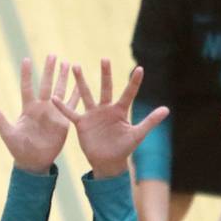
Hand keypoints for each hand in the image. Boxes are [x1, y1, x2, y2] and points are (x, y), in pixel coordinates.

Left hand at [0, 55, 76, 173]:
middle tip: (53, 55)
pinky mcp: (63, 121)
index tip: (27, 59)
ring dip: (64, 78)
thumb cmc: (18, 148)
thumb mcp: (7, 133)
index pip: (27, 87)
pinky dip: (75, 95)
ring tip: (69, 63)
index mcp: (28, 108)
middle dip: (49, 70)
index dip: (27, 74)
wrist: (33, 161)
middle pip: (46, 85)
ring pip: (60, 91)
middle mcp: (41, 107)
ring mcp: (53, 113)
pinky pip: (71, 106)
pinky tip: (80, 84)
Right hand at [53, 60, 167, 178]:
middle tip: (105, 58)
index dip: (134, 82)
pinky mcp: (82, 123)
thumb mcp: (137, 135)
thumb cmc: (124, 149)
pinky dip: (62, 107)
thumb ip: (150, 121)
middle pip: (106, 88)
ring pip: (86, 95)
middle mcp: (106, 109)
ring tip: (75, 66)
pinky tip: (54, 98)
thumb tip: (166, 109)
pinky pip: (70, 113)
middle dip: (105, 74)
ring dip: (81, 81)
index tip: (140, 69)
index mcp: (120, 111)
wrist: (108, 162)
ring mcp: (93, 115)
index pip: (129, 93)